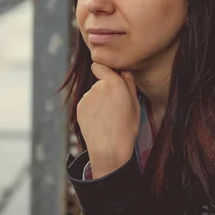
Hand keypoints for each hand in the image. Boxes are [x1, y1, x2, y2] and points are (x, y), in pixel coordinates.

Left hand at [77, 63, 140, 178]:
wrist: (108, 149)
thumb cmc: (126, 128)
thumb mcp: (135, 106)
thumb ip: (129, 84)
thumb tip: (124, 71)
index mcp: (114, 84)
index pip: (100, 66)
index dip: (104, 71)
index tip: (108, 77)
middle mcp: (98, 87)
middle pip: (99, 82)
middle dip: (105, 89)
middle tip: (114, 107)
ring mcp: (86, 97)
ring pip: (93, 94)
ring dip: (98, 100)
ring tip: (107, 117)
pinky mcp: (79, 106)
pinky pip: (86, 103)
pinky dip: (91, 109)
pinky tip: (98, 121)